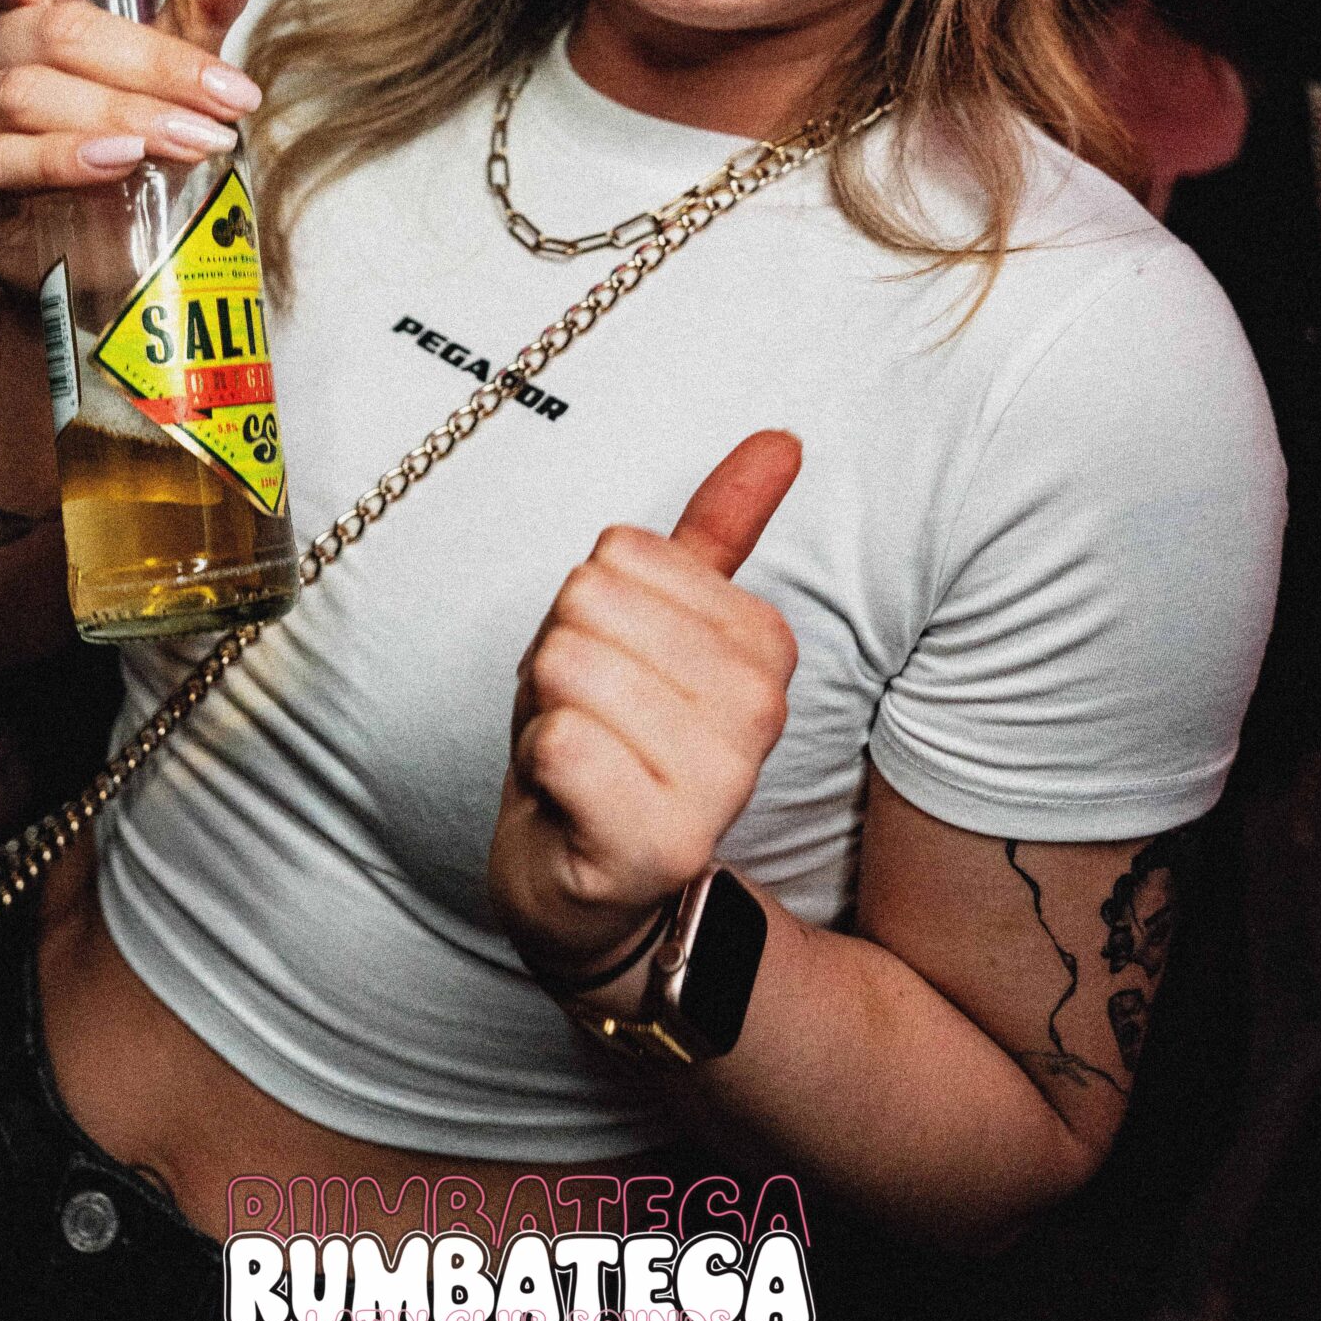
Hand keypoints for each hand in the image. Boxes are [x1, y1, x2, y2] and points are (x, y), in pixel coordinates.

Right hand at [0, 0, 262, 292]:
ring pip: (39, 96)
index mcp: (26, 12)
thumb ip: (204, 6)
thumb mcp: (182, 73)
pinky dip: (69, 158)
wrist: (113, 271)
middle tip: (229, 102)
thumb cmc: (139, 154)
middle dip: (152, 67)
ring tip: (193, 140)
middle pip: (60, 34)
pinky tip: (117, 161)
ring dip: (127, 116)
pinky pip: (8, 160)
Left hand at [488, 430, 800, 982]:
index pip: (620, 553)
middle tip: (588, 717)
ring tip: (580, 755)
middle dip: (560, 657)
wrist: (588, 880)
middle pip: (586, 603)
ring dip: (546, 713)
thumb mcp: (661, 626)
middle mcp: (759, 711)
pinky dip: (540, 766)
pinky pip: (557, 741)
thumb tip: (780, 439)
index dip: (591, 606)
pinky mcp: (659, 843)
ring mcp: (717, 783)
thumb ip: (722, 529)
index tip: (617, 669)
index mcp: (765, 645)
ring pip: (567, 666)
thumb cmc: (612, 738)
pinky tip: (570, 801)